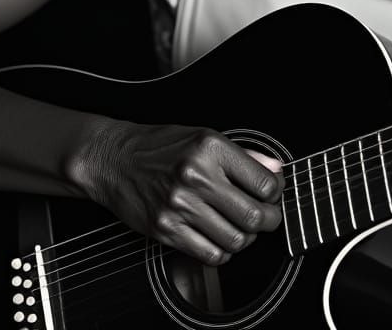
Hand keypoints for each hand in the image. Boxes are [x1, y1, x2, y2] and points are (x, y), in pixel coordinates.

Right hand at [71, 121, 284, 265]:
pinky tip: (219, 238)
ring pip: (235, 240)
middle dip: (269, 220)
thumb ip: (244, 154)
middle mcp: (196, 176)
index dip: (276, 192)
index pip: (263, 182)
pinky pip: (209, 254)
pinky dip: (222, 252)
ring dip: (246, 238)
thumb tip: (276, 168)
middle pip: (253, 215)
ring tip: (241, 226)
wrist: (115, 160)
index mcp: (210, 148)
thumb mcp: (205, 136)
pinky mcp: (165, 229)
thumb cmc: (160, 146)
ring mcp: (179, 205)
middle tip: (267, 216)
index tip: (273, 193)